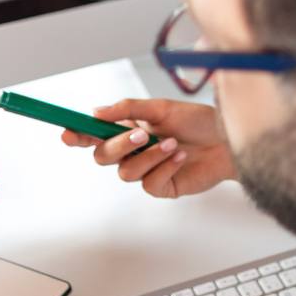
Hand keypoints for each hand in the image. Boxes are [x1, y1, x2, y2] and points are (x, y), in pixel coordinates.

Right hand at [60, 99, 235, 198]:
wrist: (228, 140)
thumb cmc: (198, 122)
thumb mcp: (161, 108)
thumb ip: (127, 109)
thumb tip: (96, 111)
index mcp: (128, 129)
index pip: (94, 135)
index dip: (77, 135)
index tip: (67, 133)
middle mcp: (133, 151)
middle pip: (103, 156)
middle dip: (119, 145)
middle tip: (141, 134)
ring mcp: (146, 171)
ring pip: (126, 172)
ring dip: (149, 156)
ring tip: (172, 143)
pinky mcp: (162, 187)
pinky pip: (149, 184)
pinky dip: (164, 167)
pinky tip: (180, 156)